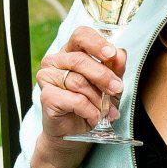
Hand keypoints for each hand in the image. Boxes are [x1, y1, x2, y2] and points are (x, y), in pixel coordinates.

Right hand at [34, 25, 125, 146]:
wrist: (74, 132)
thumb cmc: (90, 104)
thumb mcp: (108, 85)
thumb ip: (114, 69)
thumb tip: (120, 54)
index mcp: (70, 52)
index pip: (80, 35)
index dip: (96, 43)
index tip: (111, 53)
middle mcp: (55, 61)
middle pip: (80, 59)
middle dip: (103, 76)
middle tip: (117, 89)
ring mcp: (47, 78)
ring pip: (78, 82)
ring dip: (98, 99)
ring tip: (106, 111)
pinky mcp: (46, 96)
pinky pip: (75, 100)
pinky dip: (90, 110)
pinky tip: (94, 117)